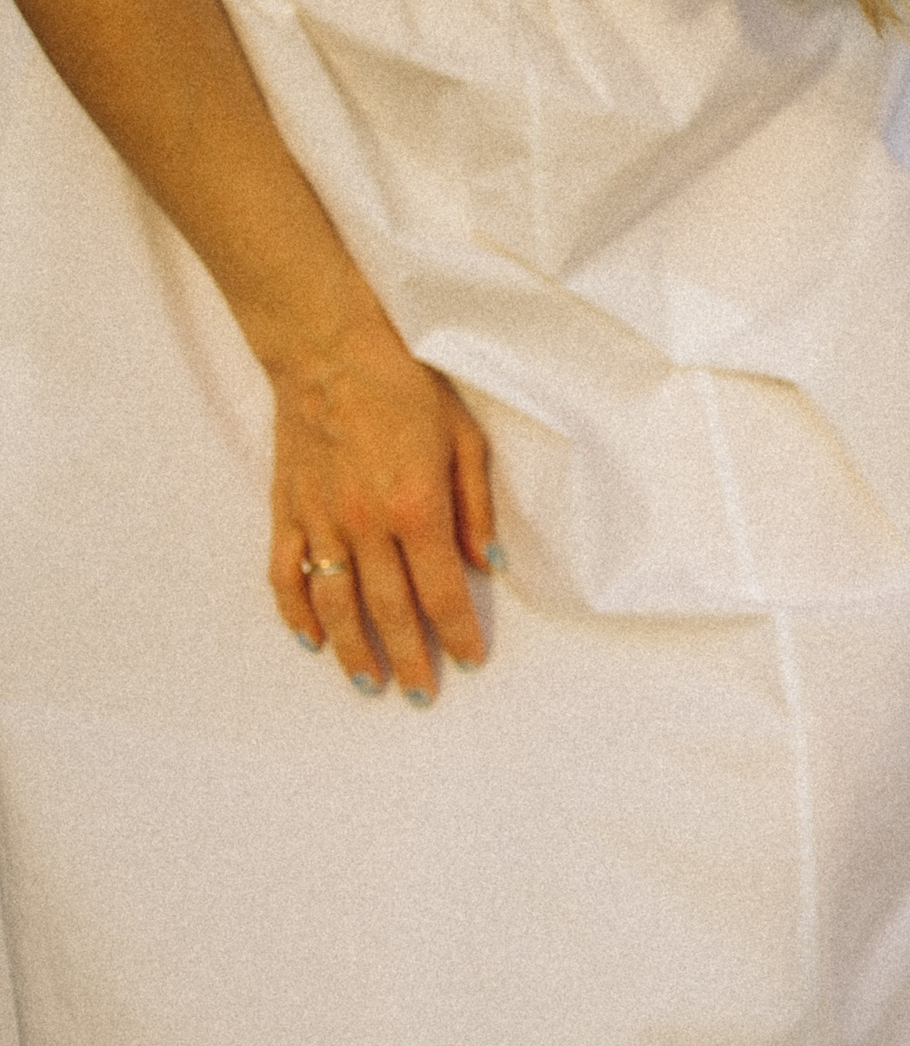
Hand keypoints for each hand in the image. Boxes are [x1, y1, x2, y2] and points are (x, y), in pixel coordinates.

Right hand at [266, 326, 494, 702]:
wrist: (329, 350)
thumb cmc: (406, 388)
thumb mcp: (464, 439)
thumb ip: (477, 506)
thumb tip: (488, 564)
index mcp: (416, 507)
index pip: (440, 591)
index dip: (456, 633)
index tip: (469, 660)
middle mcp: (365, 524)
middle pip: (388, 610)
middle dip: (408, 659)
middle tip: (421, 695)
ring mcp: (320, 520)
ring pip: (334, 604)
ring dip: (352, 650)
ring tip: (370, 683)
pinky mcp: (287, 510)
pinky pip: (286, 574)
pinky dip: (295, 612)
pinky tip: (310, 640)